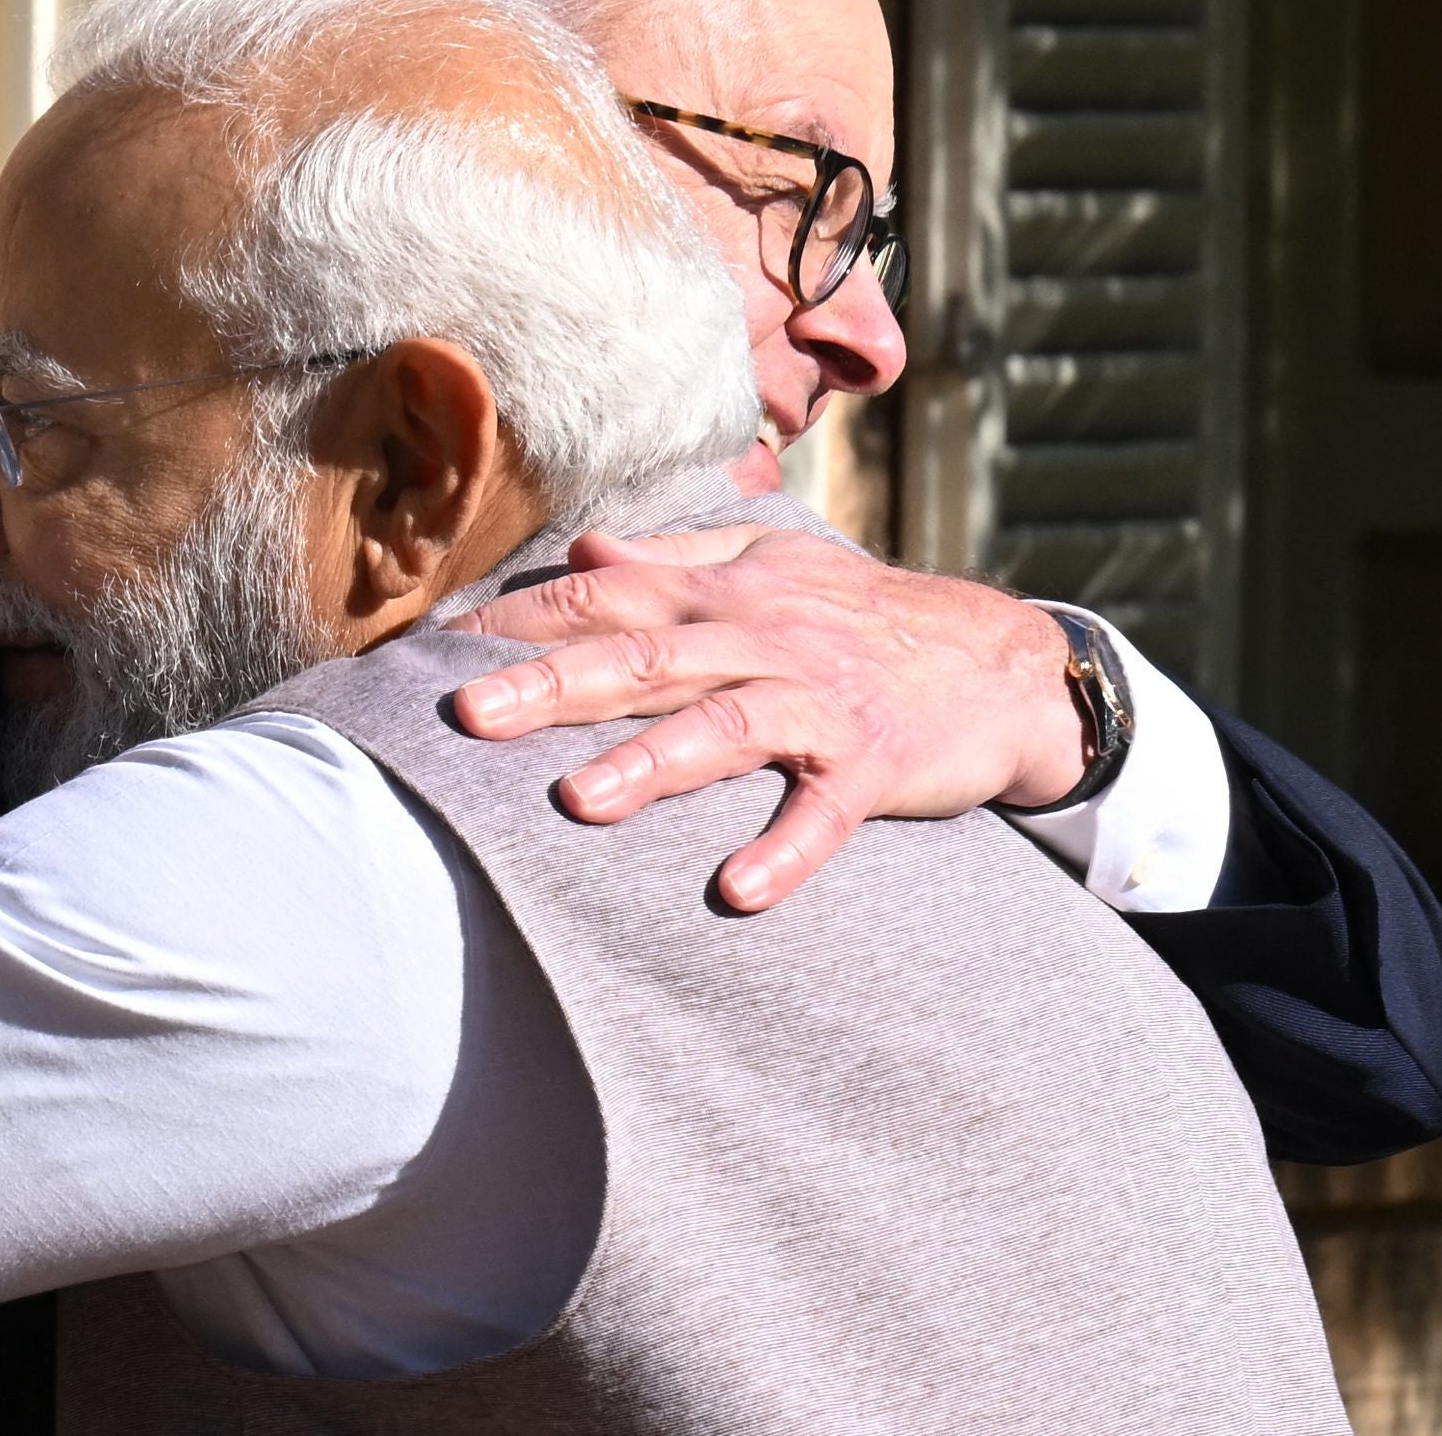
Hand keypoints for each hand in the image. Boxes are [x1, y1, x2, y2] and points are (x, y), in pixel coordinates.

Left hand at [443, 529, 1085, 911]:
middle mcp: (762, 637)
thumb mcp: (772, 563)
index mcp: (725, 591)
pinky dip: (783, 851)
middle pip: (644, 657)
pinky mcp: (874, 766)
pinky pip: (823, 812)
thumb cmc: (867, 616)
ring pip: (724, 728)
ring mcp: (820, 702)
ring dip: (652, 765)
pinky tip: (735, 891)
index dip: (521, 619)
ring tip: (578, 803)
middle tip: (466, 717)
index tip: (435, 647)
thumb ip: (672, 554)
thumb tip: (578, 550)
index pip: (604, 595)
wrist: (1006, 662)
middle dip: (551, 685)